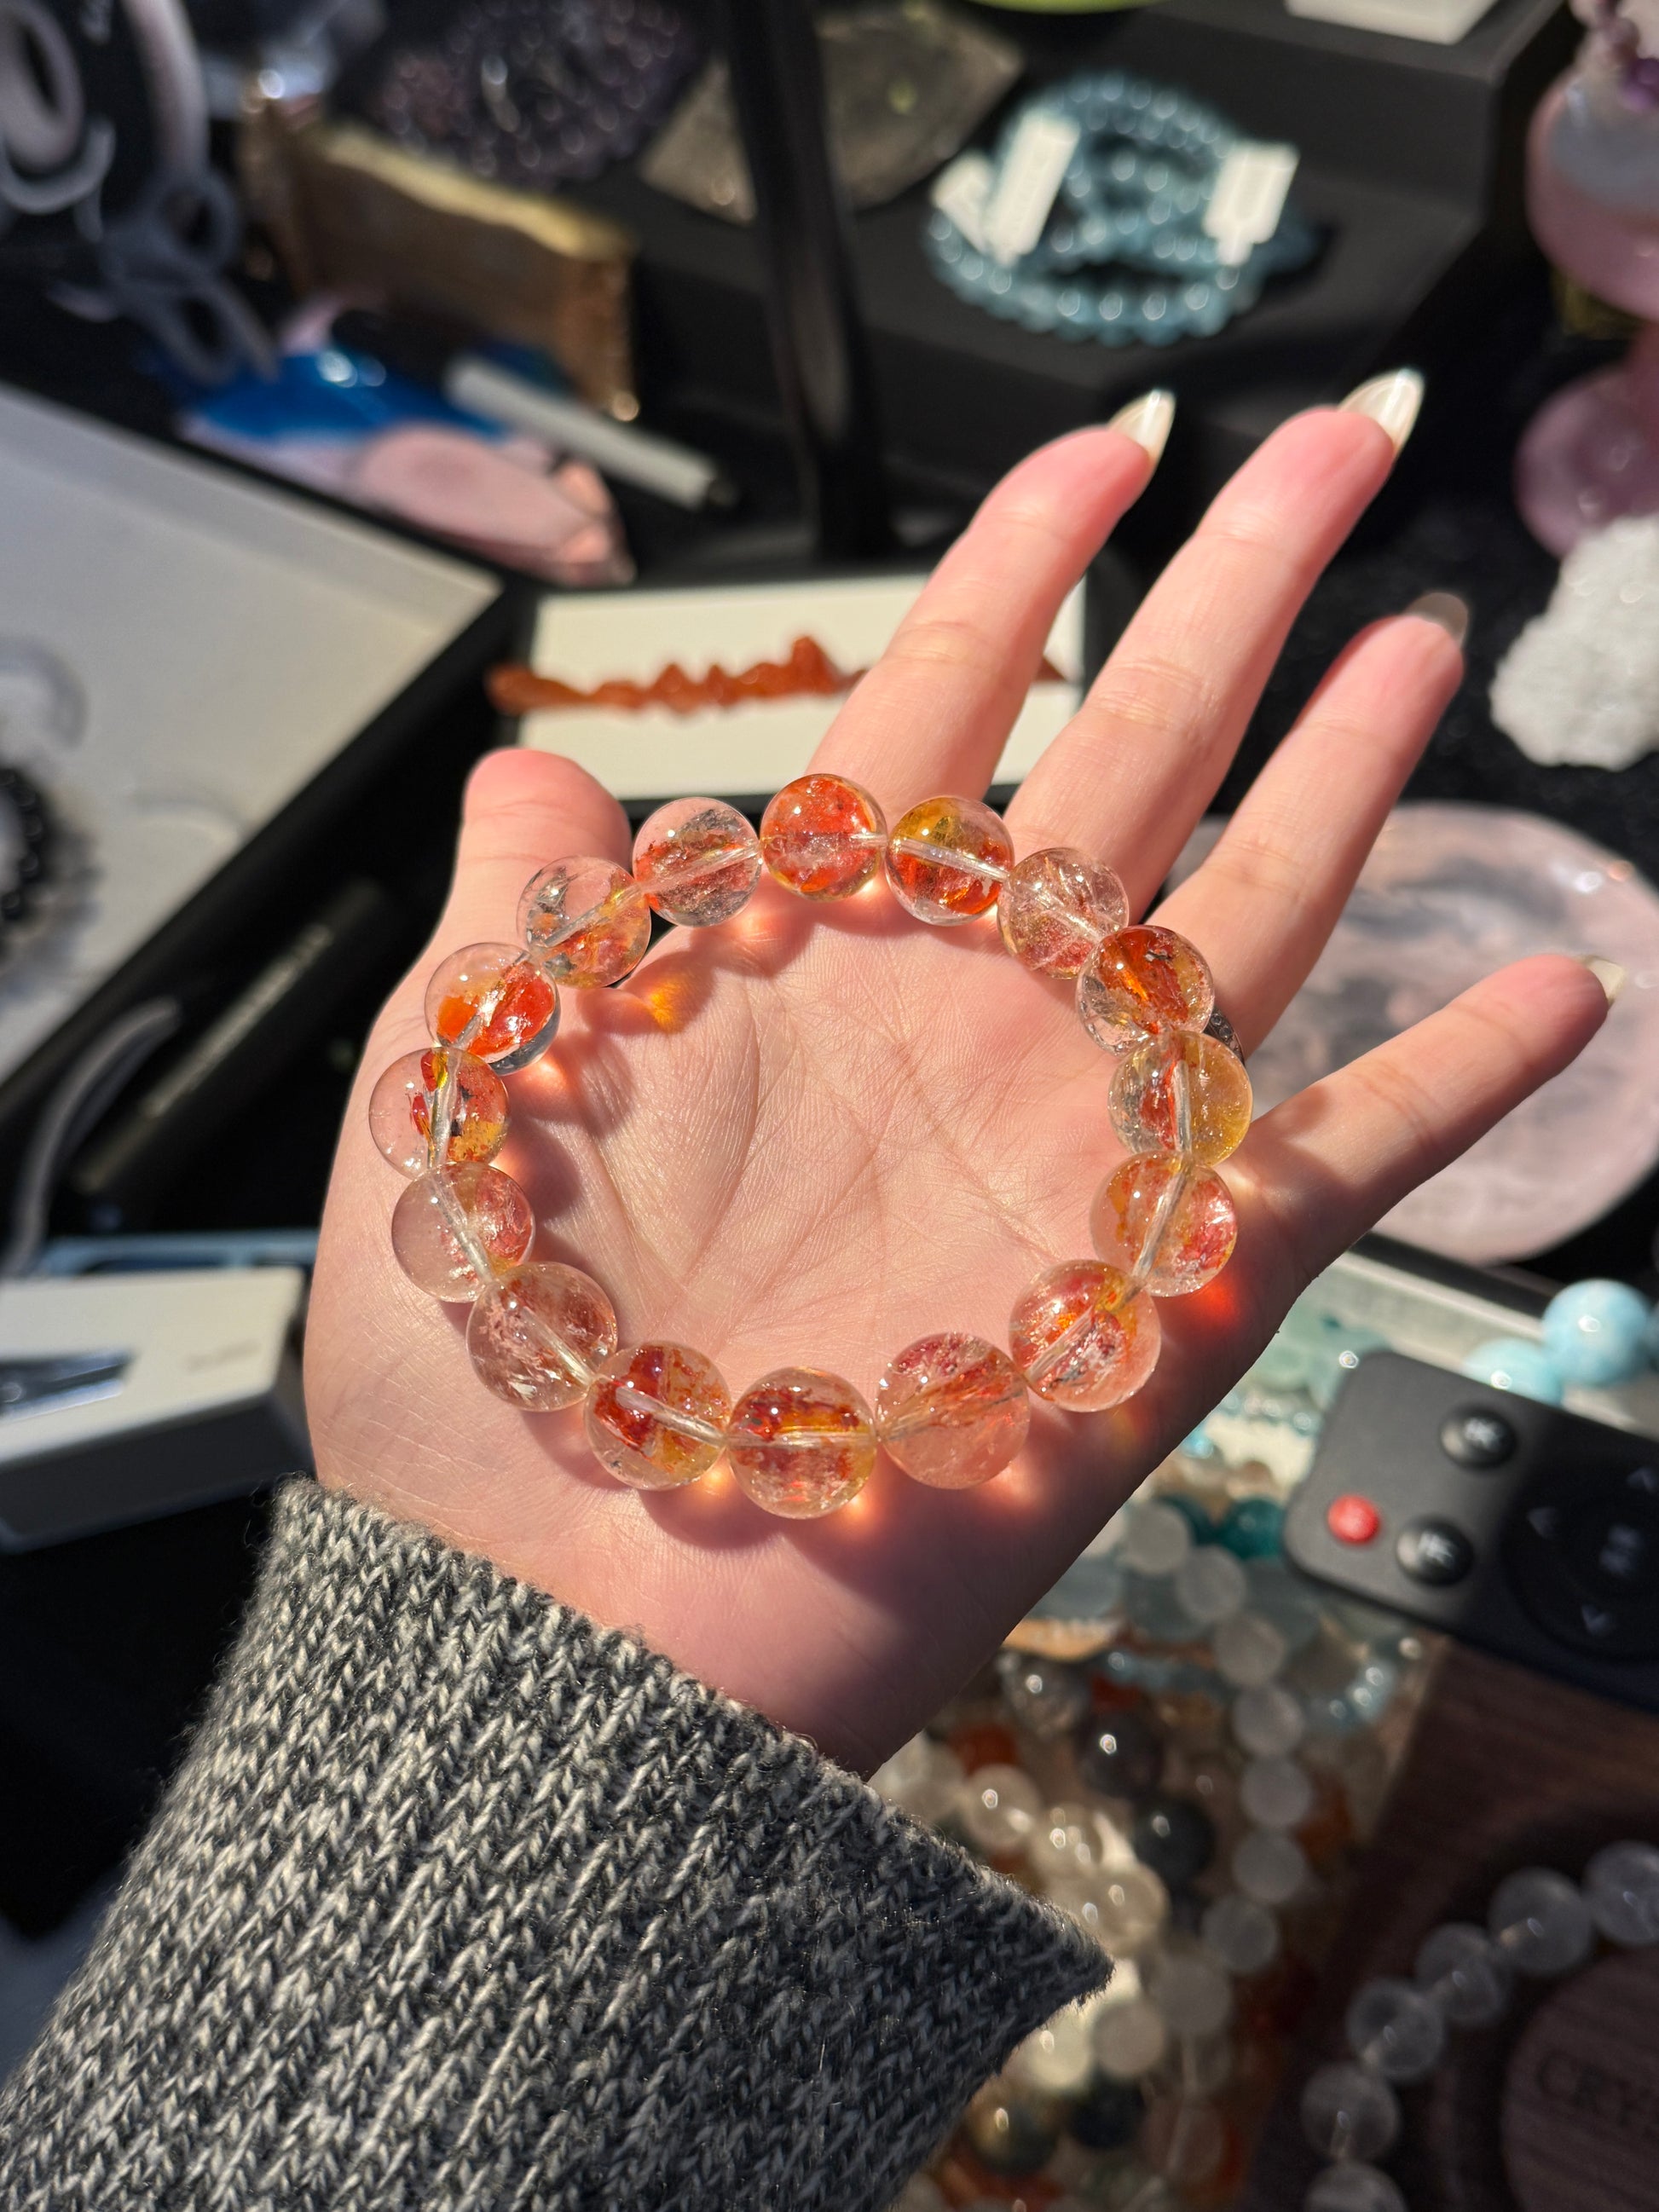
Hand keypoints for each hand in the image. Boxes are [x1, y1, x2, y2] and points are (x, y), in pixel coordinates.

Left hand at [306, 403, 1606, 1771]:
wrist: (572, 1624)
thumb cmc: (488, 1378)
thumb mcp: (450, 1095)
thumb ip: (513, 917)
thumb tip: (541, 764)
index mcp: (810, 959)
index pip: (941, 698)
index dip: (1028, 560)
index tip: (1112, 443)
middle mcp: (966, 1025)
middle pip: (1139, 759)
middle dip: (1238, 592)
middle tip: (1337, 444)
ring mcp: (1078, 1149)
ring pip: (1255, 918)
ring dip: (1351, 779)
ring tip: (1421, 643)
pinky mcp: (1168, 1295)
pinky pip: (1344, 1165)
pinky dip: (1457, 1083)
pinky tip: (1565, 983)